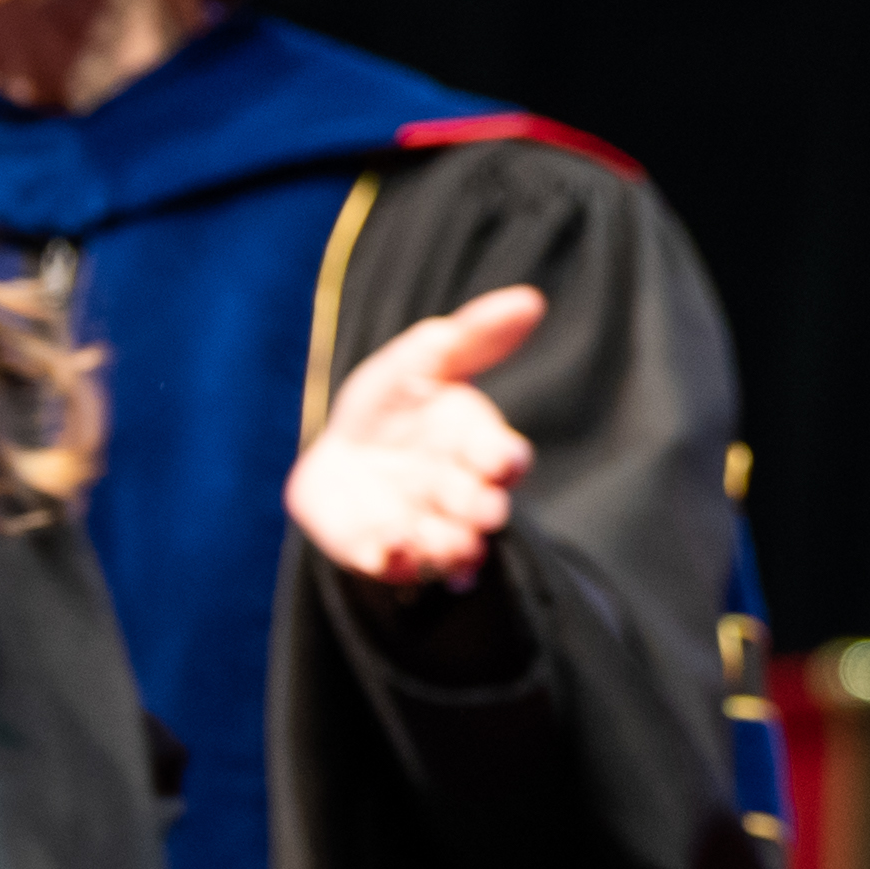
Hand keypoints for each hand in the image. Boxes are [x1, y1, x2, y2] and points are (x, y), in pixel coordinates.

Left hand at [287, 285, 542, 587]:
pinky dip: (400, 562)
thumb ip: (474, 335)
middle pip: (486, 508)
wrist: (338, 455)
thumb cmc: (391, 404)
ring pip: (455, 547)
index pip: (505, 458)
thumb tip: (531, 299)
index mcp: (477, 445)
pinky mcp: (389, 556)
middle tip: (481, 510)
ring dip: (452, 546)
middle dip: (484, 509)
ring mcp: (429, 529)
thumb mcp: (421, 358)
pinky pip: (401, 568)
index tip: (501, 458)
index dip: (504, 459)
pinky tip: (392, 548)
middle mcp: (461, 493)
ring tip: (444, 542)